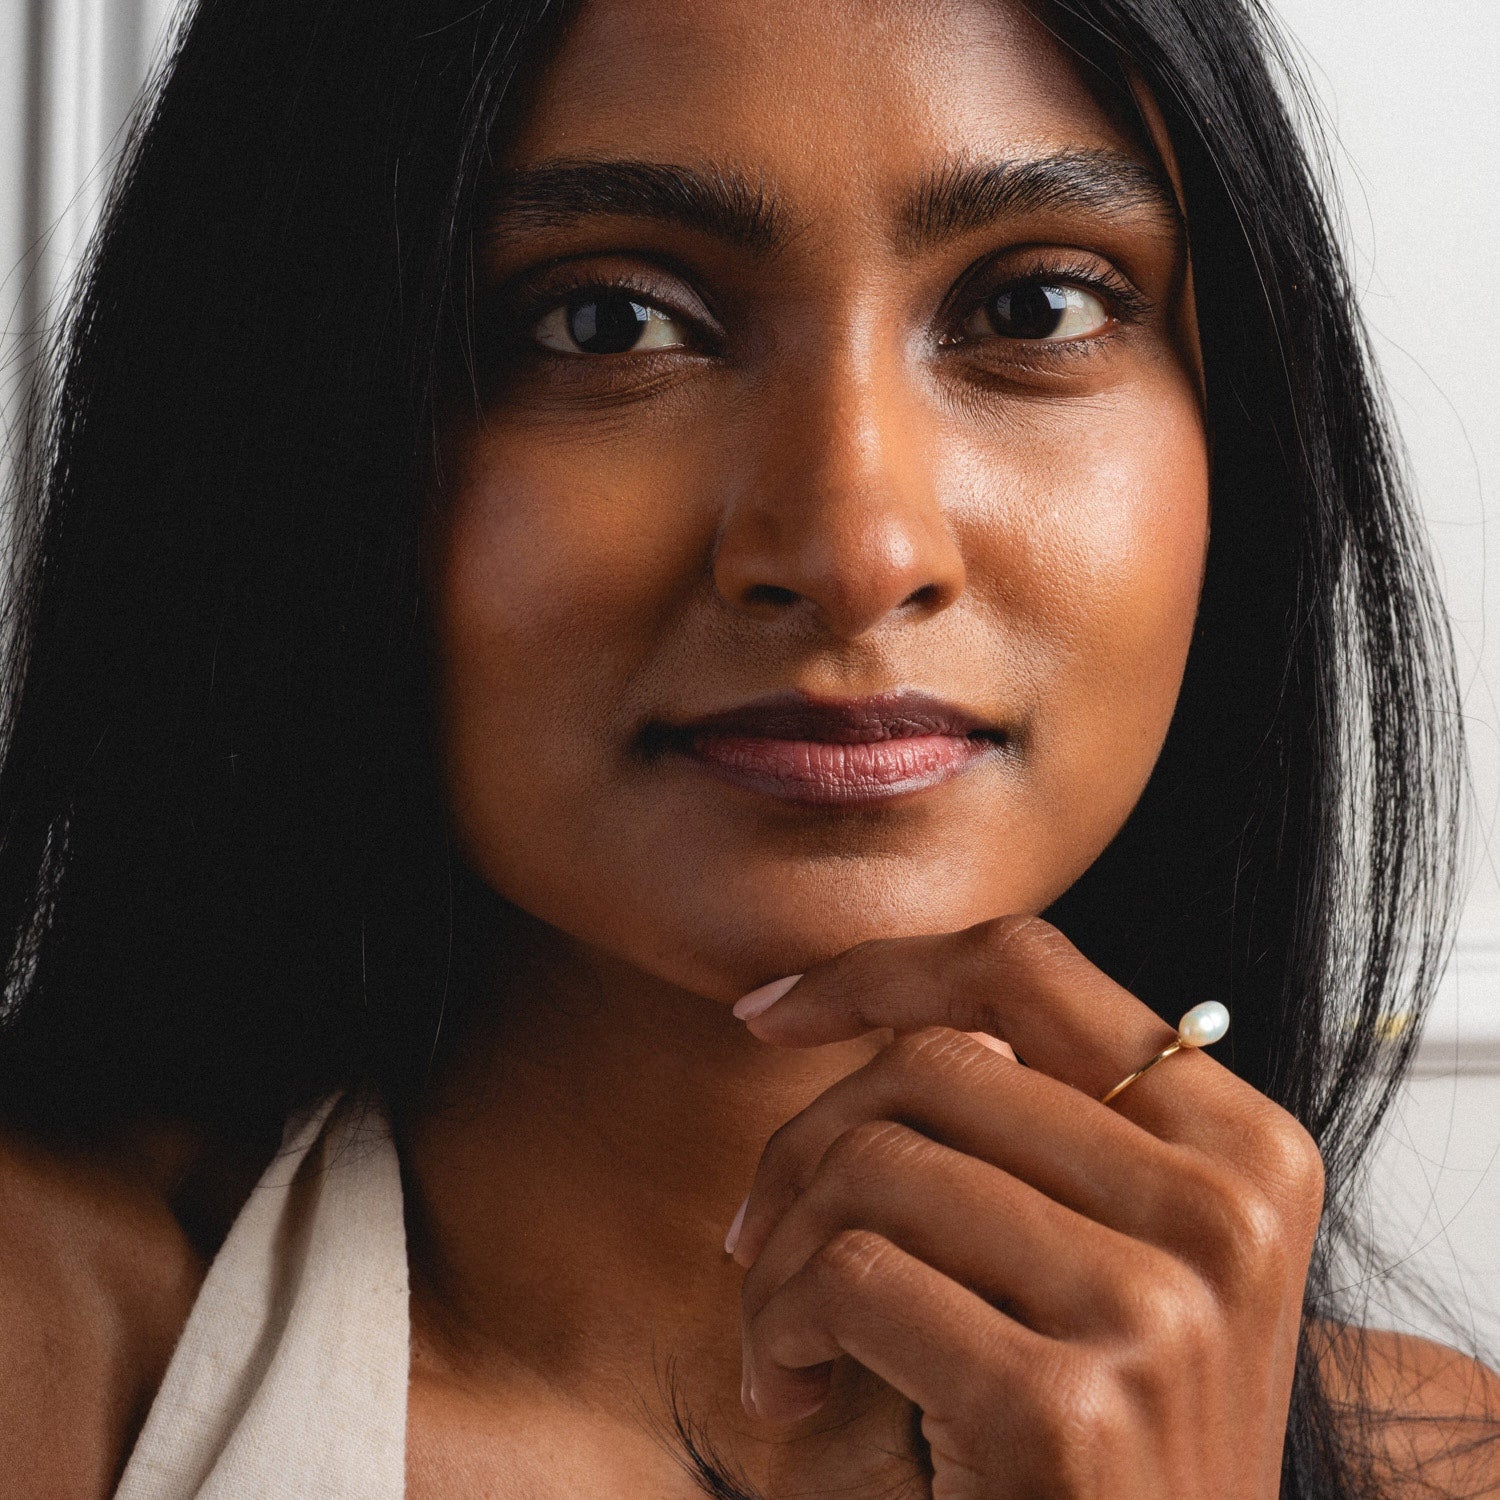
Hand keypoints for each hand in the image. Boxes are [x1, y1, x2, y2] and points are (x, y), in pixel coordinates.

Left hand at [727, 915, 1324, 1498]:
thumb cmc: (1110, 1440)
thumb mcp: (1124, 1255)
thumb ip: (1047, 1126)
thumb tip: (882, 1010)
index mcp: (1244, 1145)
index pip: (1029, 967)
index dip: (879, 970)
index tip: (771, 1010)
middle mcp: (1222, 1212)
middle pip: (931, 1063)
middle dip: (803, 1141)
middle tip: (762, 1232)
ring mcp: (1156, 1313)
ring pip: (874, 1163)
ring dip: (782, 1254)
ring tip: (784, 1330)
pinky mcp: (1065, 1414)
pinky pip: (850, 1277)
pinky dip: (780, 1326)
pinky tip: (791, 1389)